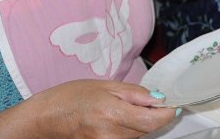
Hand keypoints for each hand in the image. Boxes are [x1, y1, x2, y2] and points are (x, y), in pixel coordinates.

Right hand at [29, 80, 177, 137]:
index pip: (152, 121)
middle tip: (143, 102)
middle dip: (150, 117)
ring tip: (121, 110)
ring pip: (136, 137)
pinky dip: (127, 132)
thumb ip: (135, 93)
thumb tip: (159, 99)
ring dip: (137, 125)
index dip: (167, 114)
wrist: (46, 117)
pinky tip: (116, 122)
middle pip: (146, 130)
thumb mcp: (106, 85)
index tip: (173, 106)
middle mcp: (110, 134)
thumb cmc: (71, 97)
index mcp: (112, 112)